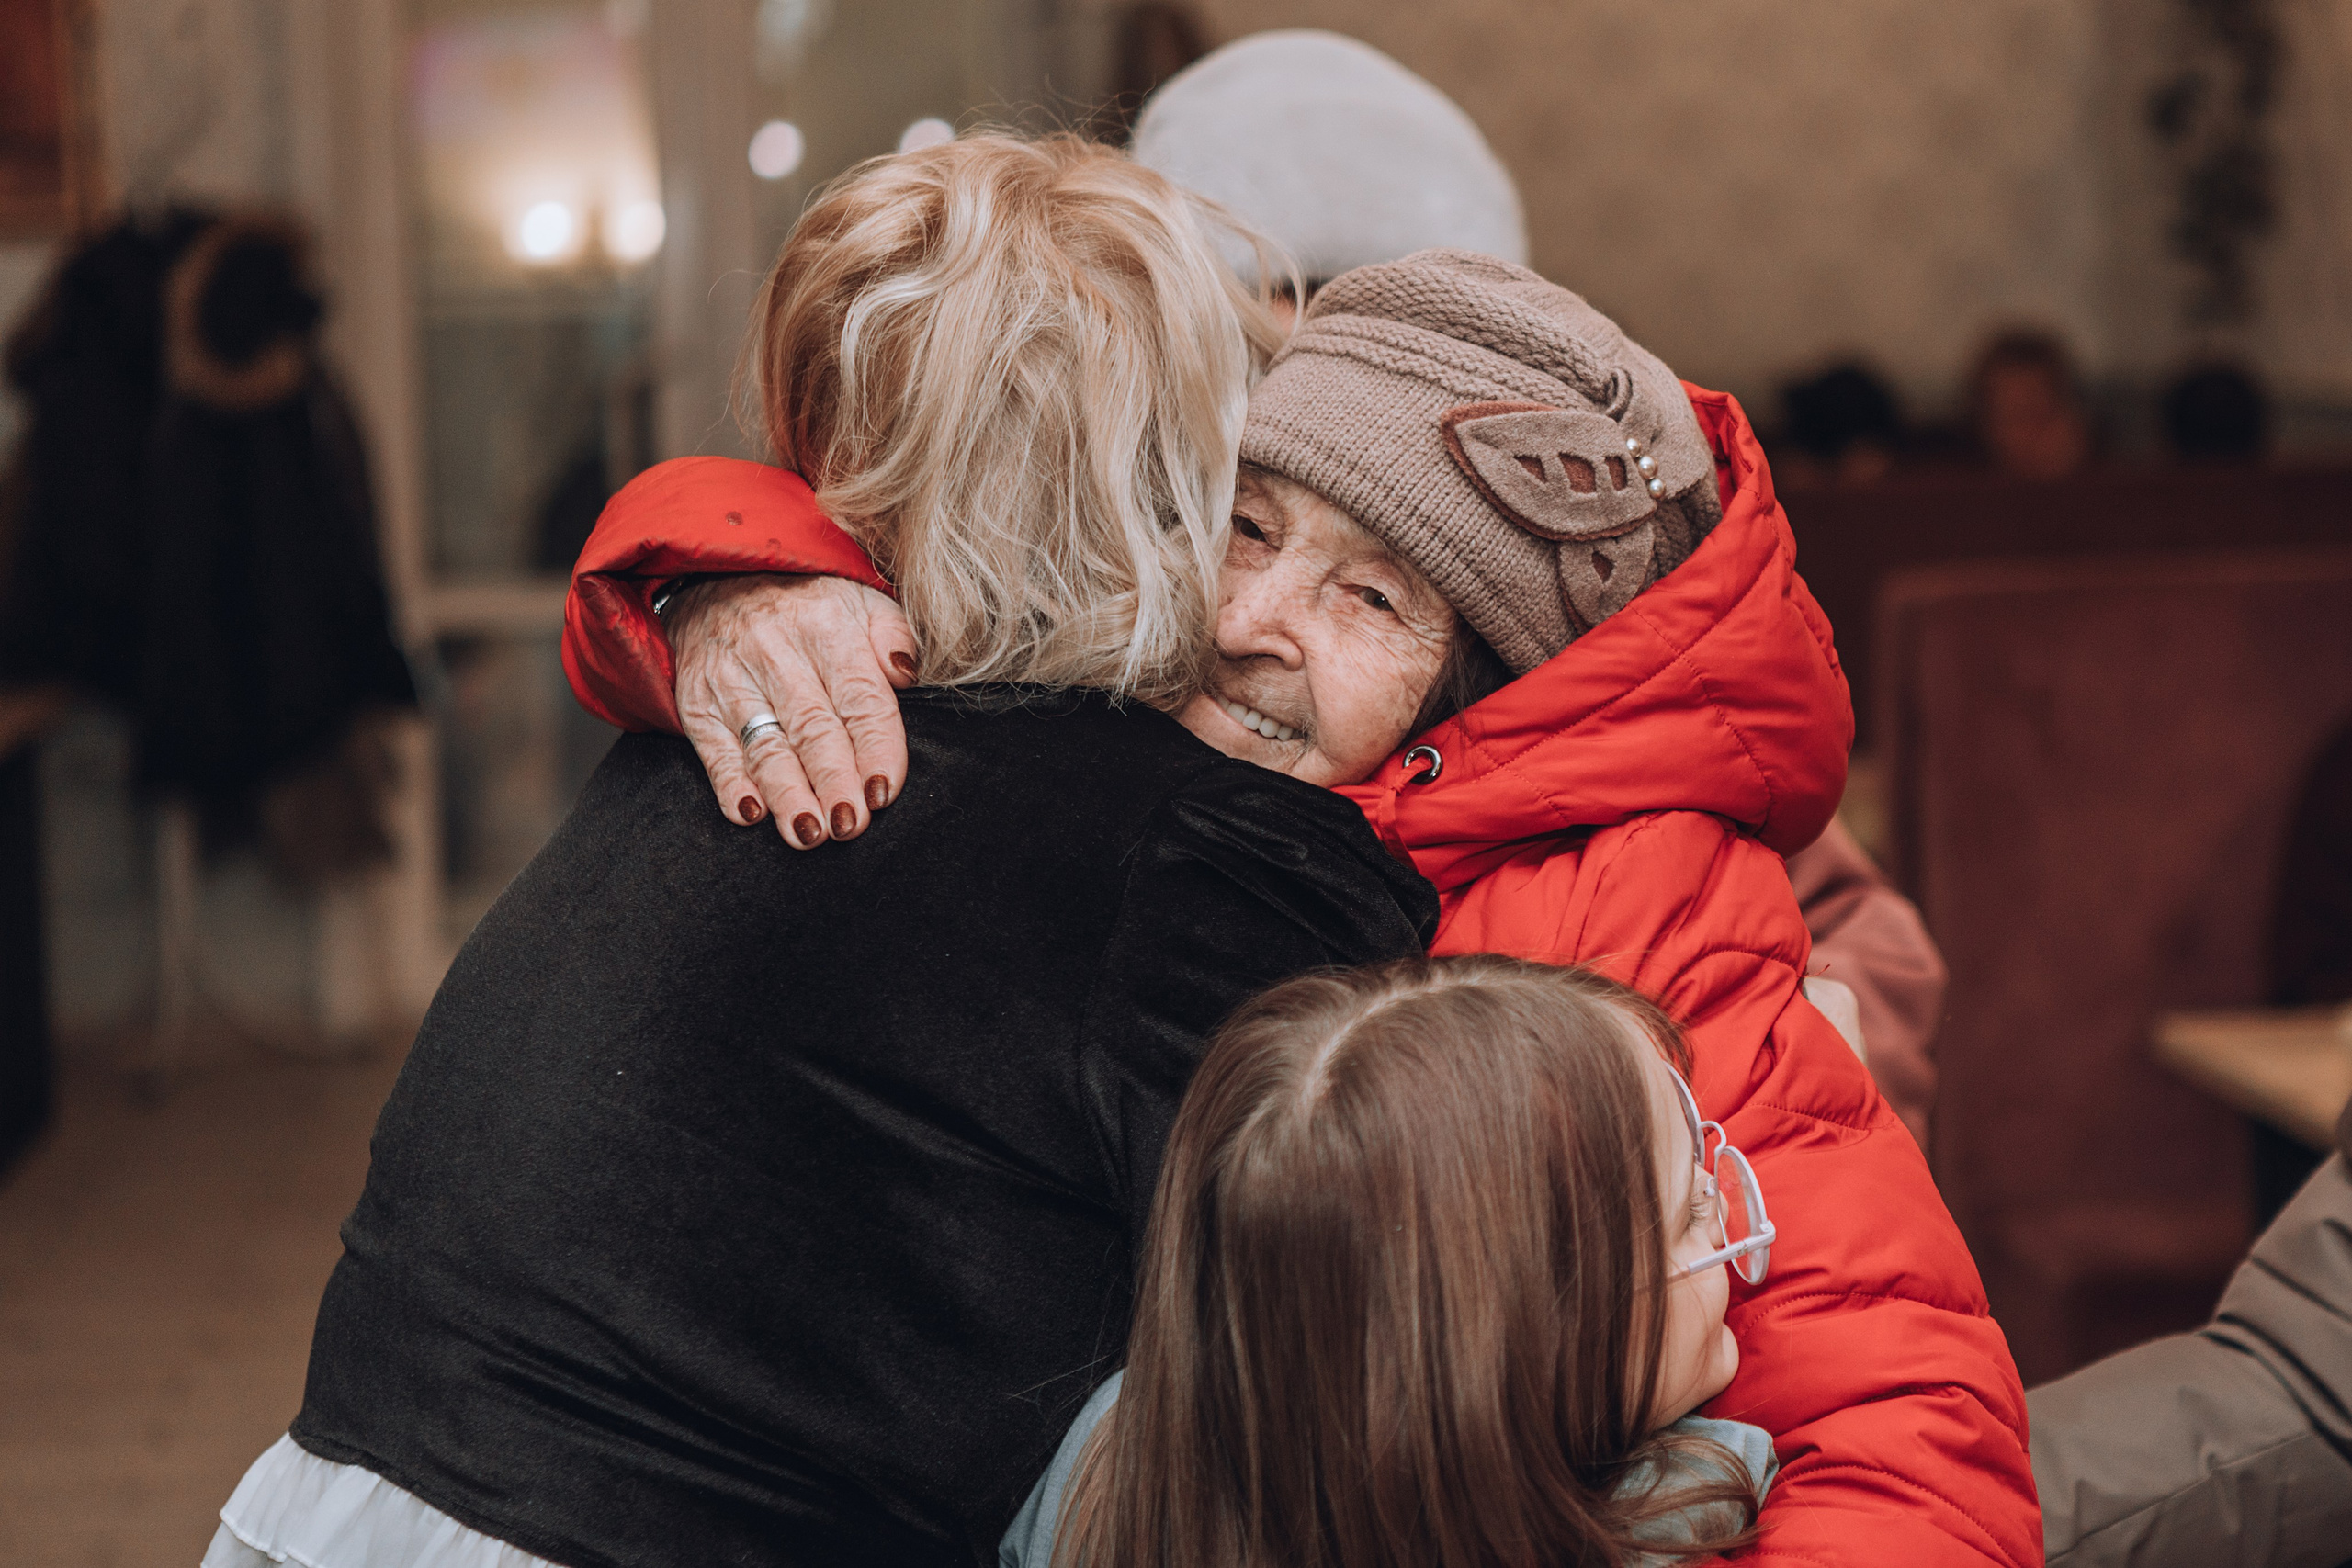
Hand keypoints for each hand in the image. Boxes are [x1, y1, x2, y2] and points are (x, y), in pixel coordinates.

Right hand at [669, 574, 917, 847]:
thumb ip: (894, 636)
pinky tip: (751, 814)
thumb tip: (907, 674)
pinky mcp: (696, 700)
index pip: (859, 698)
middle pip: (812, 728)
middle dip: (833, 781)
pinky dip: (730, 783)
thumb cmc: (807, 605)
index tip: (884, 792)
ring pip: (765, 744)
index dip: (875, 748)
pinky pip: (714, 747)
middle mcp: (776, 650)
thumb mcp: (860, 600)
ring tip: (809, 833)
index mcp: (827, 627)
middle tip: (850, 825)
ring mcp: (731, 676)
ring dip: (787, 793)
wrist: (716, 578)